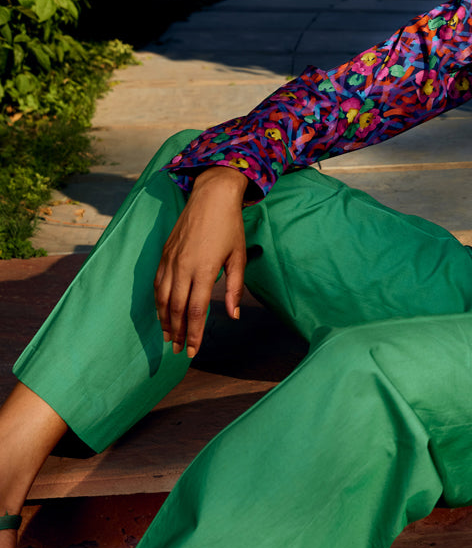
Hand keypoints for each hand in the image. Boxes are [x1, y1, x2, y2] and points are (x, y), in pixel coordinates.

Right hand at [154, 165, 248, 357]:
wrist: (211, 196)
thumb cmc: (230, 227)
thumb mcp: (238, 257)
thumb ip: (234, 287)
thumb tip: (233, 315)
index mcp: (203, 269)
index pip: (195, 311)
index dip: (194, 334)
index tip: (193, 351)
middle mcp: (183, 267)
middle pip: (176, 308)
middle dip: (177, 333)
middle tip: (179, 350)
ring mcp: (171, 260)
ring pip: (162, 298)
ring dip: (164, 320)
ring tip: (169, 337)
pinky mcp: (165, 253)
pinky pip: (157, 283)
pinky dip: (158, 302)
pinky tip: (162, 312)